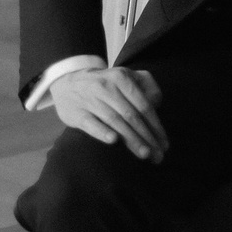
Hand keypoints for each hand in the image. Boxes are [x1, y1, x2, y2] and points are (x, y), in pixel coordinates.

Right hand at [49, 63, 168, 159]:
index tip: (164, 144)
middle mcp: (106, 88)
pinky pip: (91, 124)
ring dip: (131, 139)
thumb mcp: (126, 75)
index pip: (143, 105)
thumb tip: (156, 103)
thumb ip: (146, 86)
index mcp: (122, 78)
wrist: (67, 81)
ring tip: (145, 154)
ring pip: (115, 121)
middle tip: (158, 156)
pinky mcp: (77, 113)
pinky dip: (102, 132)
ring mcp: (90, 100)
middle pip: (131, 116)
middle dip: (147, 137)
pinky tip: (113, 141)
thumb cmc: (106, 83)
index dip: (156, 125)